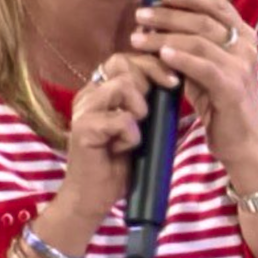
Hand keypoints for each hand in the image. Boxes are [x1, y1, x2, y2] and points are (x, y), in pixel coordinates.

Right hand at [39, 52, 177, 254]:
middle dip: (149, 80)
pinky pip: (121, 119)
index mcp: (99, 91)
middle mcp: (88, 94)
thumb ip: (147, 102)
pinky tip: (123, 149)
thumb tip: (174, 79)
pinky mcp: (83, 129)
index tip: (173, 81)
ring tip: (136, 131)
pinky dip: (131, 136)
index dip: (152, 64)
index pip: (125, 59)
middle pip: (122, 63)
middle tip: (153, 108)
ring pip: (122, 86)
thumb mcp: (138, 125)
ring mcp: (83, 110)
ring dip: (140, 109)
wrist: (93, 197)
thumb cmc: (119, 163)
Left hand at [129, 0, 257, 188]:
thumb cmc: (221, 104)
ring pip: (199, 40)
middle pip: (203, 19)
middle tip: (140, 15)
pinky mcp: (232, 87)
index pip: (217, 3)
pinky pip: (203, 66)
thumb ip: (191, 47)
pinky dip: (181, 58)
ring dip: (165, 36)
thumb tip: (158, 25)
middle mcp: (246, 46)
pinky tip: (162, 54)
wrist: (244, 142)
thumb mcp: (206, 68)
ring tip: (139, 38)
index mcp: (243, 36)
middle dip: (168, 14)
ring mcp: (241, 66)